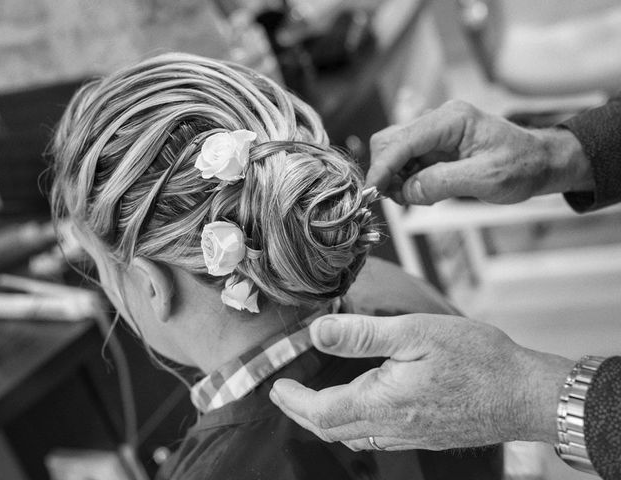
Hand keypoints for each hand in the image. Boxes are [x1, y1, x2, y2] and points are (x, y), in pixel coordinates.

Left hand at [269, 313, 573, 450]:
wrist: (524, 394)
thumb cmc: (476, 359)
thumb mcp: (414, 332)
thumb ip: (361, 335)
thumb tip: (317, 333)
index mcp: (382, 401)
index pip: (320, 412)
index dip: (293, 401)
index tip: (277, 386)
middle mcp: (392, 427)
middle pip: (331, 429)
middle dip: (301, 413)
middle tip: (285, 396)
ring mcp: (409, 436)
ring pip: (352, 436)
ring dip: (325, 421)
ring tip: (312, 402)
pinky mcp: (425, 436)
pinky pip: (376, 437)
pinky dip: (352, 425)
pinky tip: (358, 409)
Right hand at [367, 100, 593, 204]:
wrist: (540, 163)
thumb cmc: (522, 166)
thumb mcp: (486, 179)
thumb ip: (442, 183)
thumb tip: (406, 191)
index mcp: (451, 120)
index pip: (402, 140)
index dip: (382, 167)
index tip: (371, 192)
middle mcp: (438, 121)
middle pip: (389, 141)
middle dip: (386, 172)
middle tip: (399, 200)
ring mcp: (434, 133)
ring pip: (394, 152)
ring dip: (395, 178)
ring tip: (415, 198)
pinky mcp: (434, 147)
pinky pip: (407, 162)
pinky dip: (405, 180)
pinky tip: (422, 192)